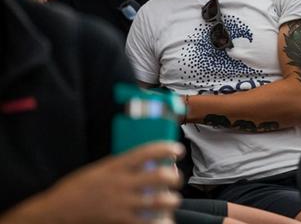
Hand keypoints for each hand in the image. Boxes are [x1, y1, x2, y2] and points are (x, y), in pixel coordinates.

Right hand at [1, 142, 183, 223]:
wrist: (57, 212)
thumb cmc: (77, 188)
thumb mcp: (100, 169)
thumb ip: (121, 165)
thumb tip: (145, 162)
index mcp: (116, 166)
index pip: (147, 151)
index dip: (167, 148)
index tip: (177, 150)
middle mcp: (122, 183)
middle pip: (160, 176)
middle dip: (174, 177)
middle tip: (175, 179)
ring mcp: (122, 204)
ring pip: (160, 201)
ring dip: (171, 200)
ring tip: (171, 200)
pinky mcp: (120, 222)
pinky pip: (149, 222)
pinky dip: (161, 221)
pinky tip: (164, 219)